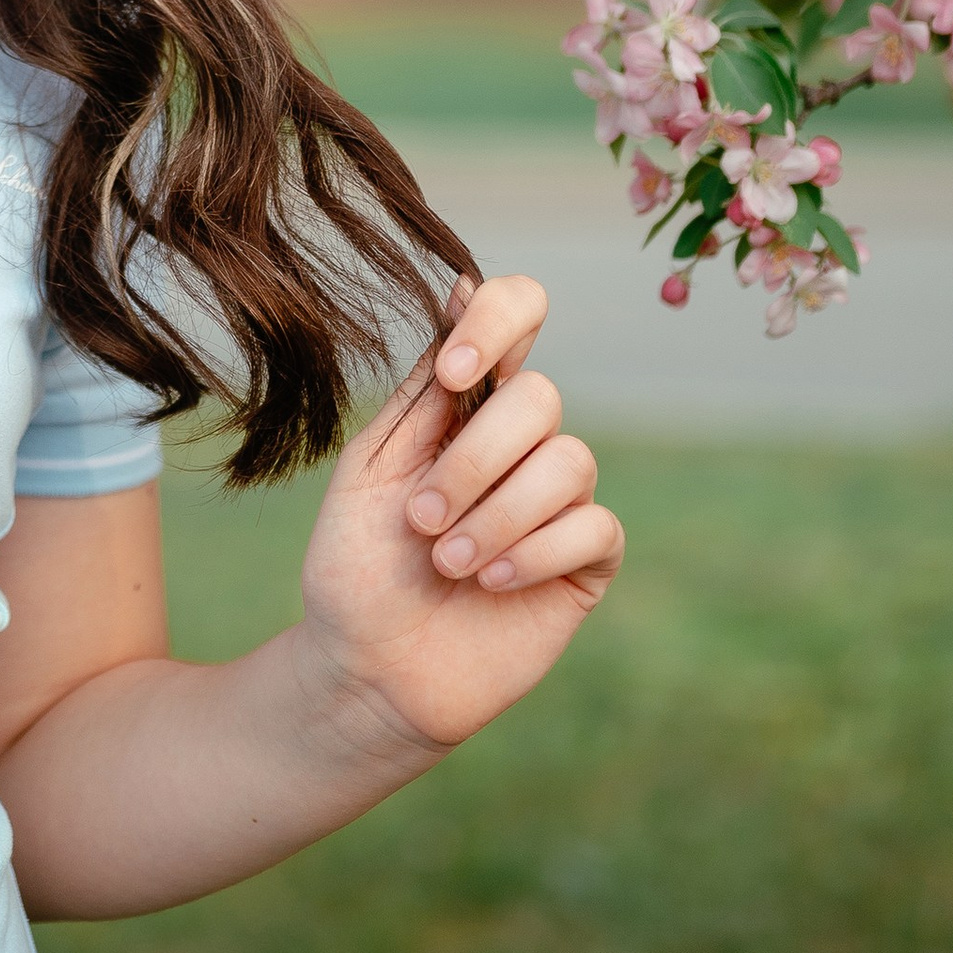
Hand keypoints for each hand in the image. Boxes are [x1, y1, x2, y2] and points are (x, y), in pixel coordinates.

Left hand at [292, 274, 621, 760]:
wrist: (368, 670)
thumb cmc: (358, 568)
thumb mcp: (371, 468)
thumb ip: (424, 390)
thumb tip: (461, 282)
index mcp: (464, 404)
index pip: (516, 312)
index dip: (499, 321)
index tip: (455, 373)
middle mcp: (519, 442)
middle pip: (541, 397)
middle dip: (474, 460)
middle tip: (422, 519)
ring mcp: (557, 501)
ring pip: (570, 461)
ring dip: (496, 516)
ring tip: (446, 563)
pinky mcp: (585, 562)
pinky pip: (594, 526)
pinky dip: (533, 552)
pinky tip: (488, 584)